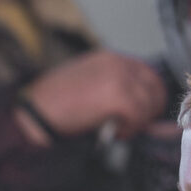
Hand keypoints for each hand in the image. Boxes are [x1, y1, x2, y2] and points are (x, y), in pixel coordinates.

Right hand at [22, 51, 167, 140]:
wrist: (36, 113)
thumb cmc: (54, 103)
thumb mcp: (87, 84)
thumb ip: (112, 87)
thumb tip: (137, 103)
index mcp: (108, 58)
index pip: (146, 72)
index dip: (151, 94)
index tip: (147, 110)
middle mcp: (117, 63)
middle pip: (154, 86)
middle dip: (151, 108)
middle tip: (138, 124)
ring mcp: (119, 78)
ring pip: (149, 102)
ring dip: (139, 121)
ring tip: (120, 129)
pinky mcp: (118, 96)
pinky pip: (139, 115)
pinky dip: (131, 128)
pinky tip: (116, 132)